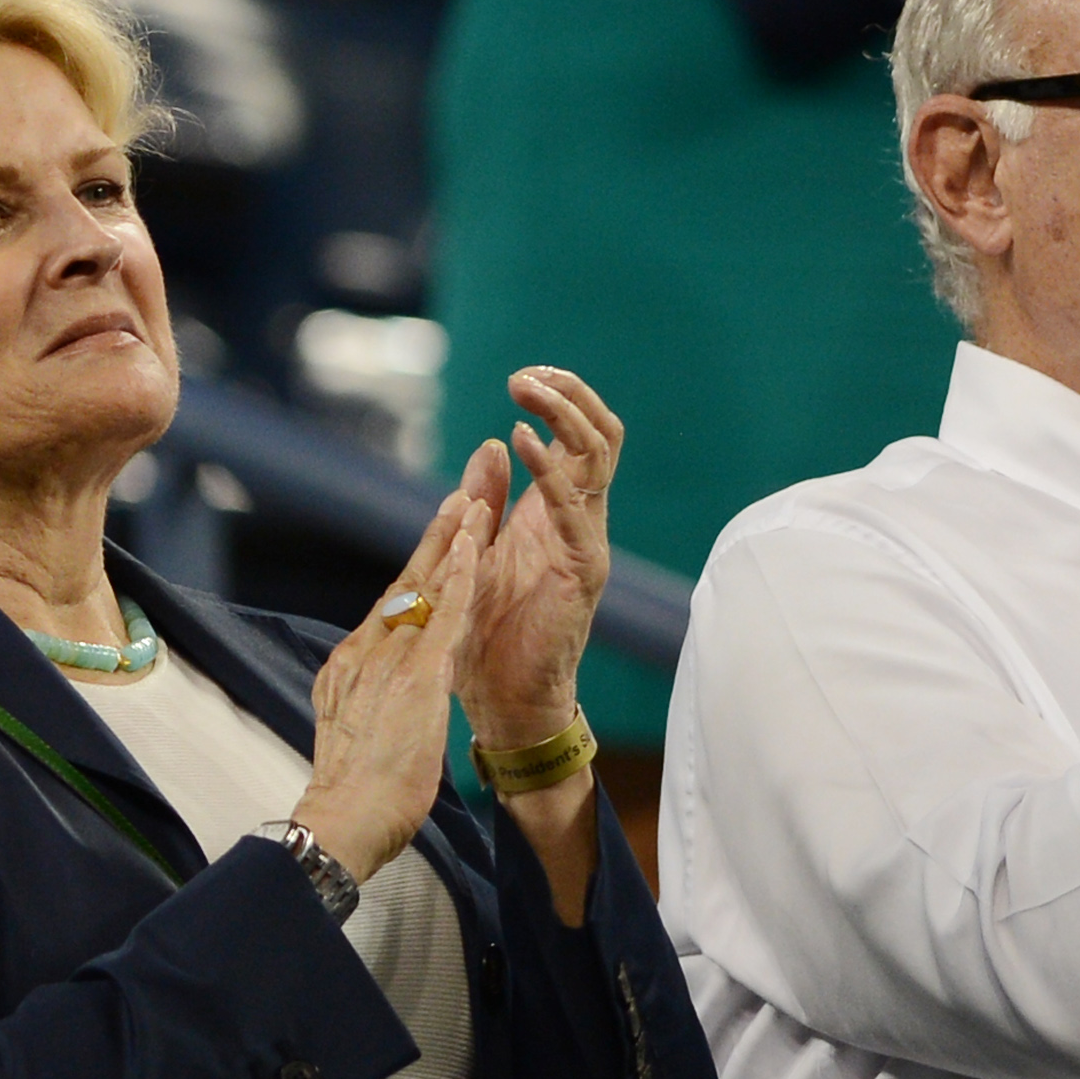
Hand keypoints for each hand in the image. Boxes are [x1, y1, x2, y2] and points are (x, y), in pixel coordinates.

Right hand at [293, 492, 493, 882]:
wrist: (343, 823)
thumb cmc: (355, 797)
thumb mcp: (359, 736)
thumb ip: (367, 708)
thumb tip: (377, 706)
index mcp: (350, 670)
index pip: (389, 609)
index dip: (415, 572)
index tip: (436, 544)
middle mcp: (365, 655)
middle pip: (404, 584)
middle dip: (435, 538)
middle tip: (460, 495)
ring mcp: (387, 662)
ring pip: (423, 587)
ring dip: (452, 541)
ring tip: (475, 500)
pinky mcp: (415, 677)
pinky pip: (443, 614)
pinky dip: (460, 576)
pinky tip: (476, 545)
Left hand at [451, 367, 620, 751]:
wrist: (504, 702)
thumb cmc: (489, 634)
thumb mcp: (478, 550)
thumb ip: (488, 501)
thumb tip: (492, 443)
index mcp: (558, 512)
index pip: (579, 437)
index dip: (559, 398)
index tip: (521, 377)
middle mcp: (581, 520)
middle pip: (601, 435)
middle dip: (568, 394)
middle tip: (525, 376)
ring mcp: (588, 543)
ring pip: (599, 457)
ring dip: (564, 415)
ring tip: (526, 391)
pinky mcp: (584, 572)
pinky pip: (576, 509)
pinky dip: (551, 470)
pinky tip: (521, 443)